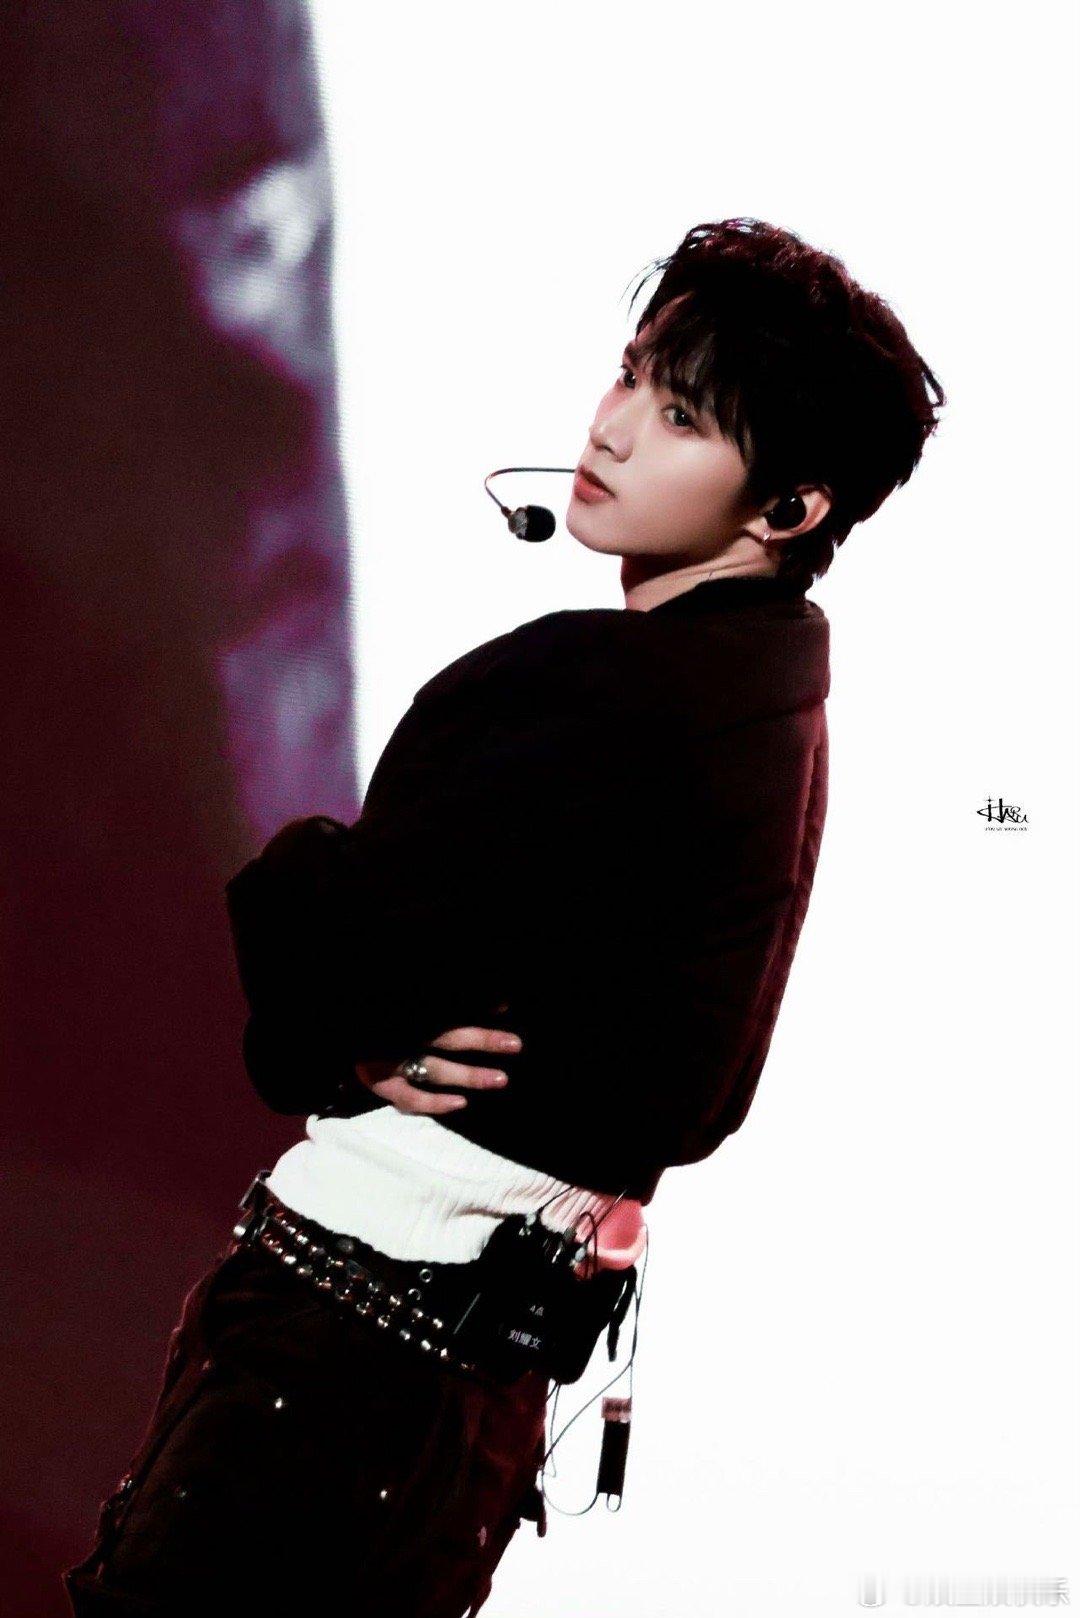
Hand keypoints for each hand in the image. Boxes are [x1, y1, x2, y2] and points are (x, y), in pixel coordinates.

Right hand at [354, 1014, 521, 1115]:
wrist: (332, 1034)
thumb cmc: (376, 1021)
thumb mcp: (400, 1008)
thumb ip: (433, 1002)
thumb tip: (484, 999)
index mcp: (409, 1015)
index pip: (448, 1010)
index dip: (477, 1008)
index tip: (506, 1007)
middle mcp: (403, 1036)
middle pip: (449, 1037)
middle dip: (483, 1041)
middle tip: (516, 1044)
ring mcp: (392, 1062)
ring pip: (436, 1070)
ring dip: (469, 1075)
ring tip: (501, 1080)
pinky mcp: (382, 1085)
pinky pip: (411, 1099)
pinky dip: (436, 1103)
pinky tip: (461, 1104)